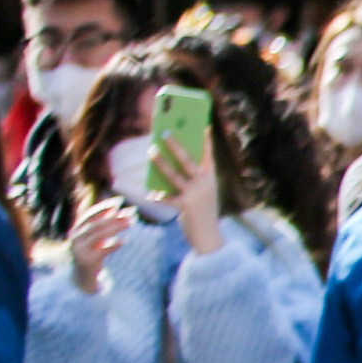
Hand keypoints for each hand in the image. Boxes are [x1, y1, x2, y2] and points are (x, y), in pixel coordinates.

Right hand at [66, 193, 137, 293]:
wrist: (82, 280)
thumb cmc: (92, 256)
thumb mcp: (96, 240)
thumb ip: (105, 227)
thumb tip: (125, 211)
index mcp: (77, 231)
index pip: (89, 215)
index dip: (103, 208)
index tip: (118, 202)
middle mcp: (76, 240)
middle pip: (96, 225)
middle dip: (114, 218)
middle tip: (130, 213)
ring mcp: (80, 251)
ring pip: (98, 236)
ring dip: (116, 228)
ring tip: (130, 223)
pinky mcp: (87, 262)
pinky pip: (101, 252)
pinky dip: (113, 246)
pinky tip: (123, 242)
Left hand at [157, 127, 222, 253]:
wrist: (209, 237)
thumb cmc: (202, 212)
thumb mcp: (201, 193)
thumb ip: (191, 179)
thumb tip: (168, 162)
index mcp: (211, 178)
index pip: (209, 155)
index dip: (206, 141)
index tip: (203, 125)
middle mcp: (205, 184)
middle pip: (188, 160)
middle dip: (176, 145)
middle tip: (164, 132)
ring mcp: (195, 195)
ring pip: (175, 175)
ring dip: (161, 162)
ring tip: (150, 151)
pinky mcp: (185, 207)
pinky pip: (167, 199)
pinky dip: (158, 196)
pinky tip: (150, 193)